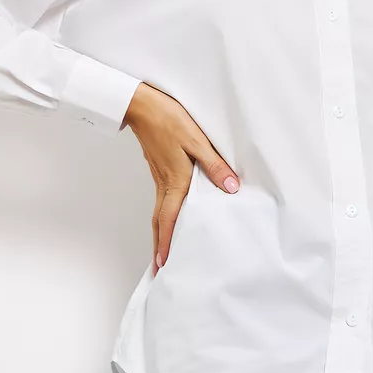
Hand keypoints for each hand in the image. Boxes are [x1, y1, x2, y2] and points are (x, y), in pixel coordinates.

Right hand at [122, 83, 240, 274]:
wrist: (141, 104)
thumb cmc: (168, 119)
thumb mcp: (196, 140)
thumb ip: (214, 165)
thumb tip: (231, 187)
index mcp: (174, 181)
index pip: (168, 219)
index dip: (166, 243)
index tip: (163, 265)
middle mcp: (164, 184)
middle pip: (158, 222)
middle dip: (159, 246)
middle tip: (159, 268)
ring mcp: (158, 177)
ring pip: (158, 212)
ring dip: (160, 233)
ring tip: (163, 250)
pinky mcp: (158, 169)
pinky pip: (159, 200)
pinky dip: (162, 216)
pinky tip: (169, 216)